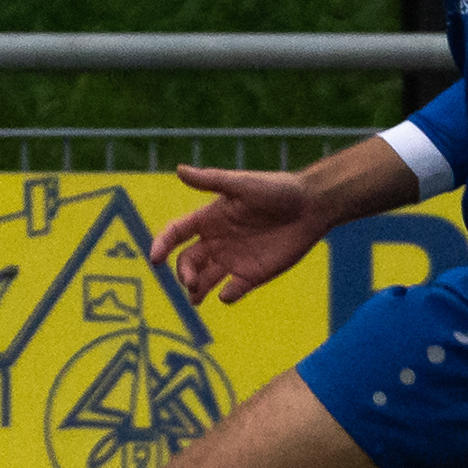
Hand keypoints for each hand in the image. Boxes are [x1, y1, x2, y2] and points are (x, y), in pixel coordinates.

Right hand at [147, 165, 332, 306]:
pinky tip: (228, 293)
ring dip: (196, 289)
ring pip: (204, 280)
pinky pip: (232, 291)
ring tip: (196, 298)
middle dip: (184, 272)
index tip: (156, 259)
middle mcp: (217, 241)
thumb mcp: (242, 184)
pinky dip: (226, 295)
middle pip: (188, 261)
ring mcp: (233, 259)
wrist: (311, 206)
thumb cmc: (276, 189)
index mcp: (209, 218)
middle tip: (190, 281)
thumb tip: (178, 170)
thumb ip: (211, 181)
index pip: (176, 233)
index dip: (162, 244)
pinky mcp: (252, 274)